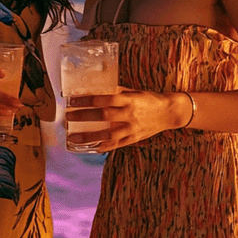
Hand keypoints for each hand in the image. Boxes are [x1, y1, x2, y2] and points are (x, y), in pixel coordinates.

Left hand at [65, 89, 187, 151]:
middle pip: (104, 116)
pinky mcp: (135, 138)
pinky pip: (117, 144)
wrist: (170, 112)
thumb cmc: (149, 99)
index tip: (72, 101)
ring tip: (73, 138)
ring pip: (108, 134)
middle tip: (68, 117)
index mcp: (129, 100)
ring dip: (89, 136)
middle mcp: (130, 114)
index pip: (105, 99)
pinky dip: (104, 146)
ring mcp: (132, 128)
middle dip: (84, 117)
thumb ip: (116, 92)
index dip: (87, 100)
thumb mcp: (133, 91)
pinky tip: (92, 147)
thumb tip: (96, 90)